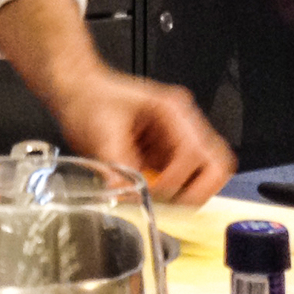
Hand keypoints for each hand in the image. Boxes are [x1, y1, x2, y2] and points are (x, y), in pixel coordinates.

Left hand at [56, 71, 234, 203]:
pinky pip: (181, 181)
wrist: (76, 90)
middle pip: (216, 165)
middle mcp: (182, 124)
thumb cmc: (89, 98)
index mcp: (172, 110)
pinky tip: (144, 188)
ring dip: (182, 193)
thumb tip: (131, 196)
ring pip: (203, 176)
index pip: (197, 153)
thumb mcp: (101, 132)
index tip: (154, 190)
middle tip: (169, 203)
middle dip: (196, 191)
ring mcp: (176, 139)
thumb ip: (119, 167)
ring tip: (153, 195)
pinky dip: (168, 192)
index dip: (178, 179)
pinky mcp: (165, 154)